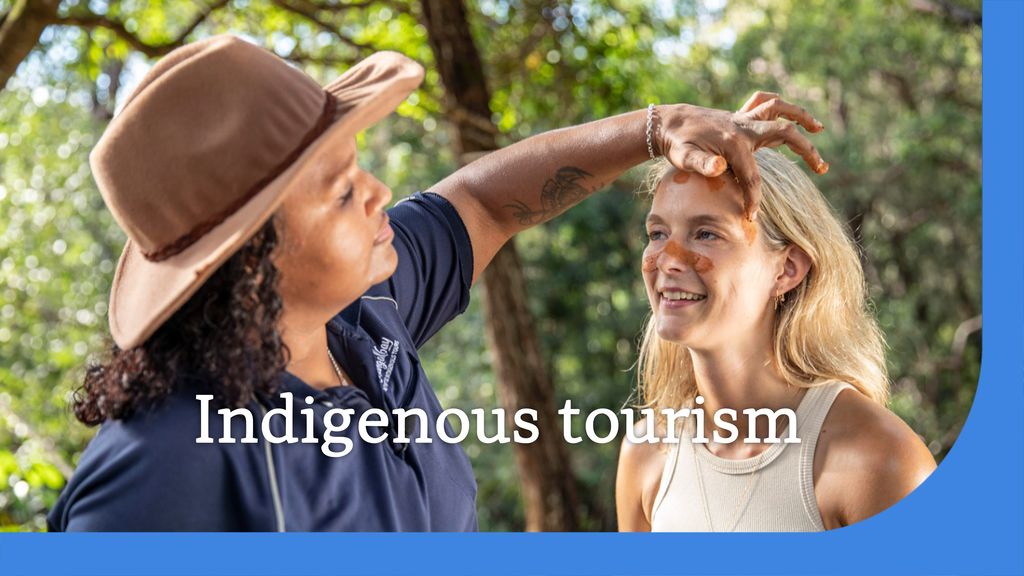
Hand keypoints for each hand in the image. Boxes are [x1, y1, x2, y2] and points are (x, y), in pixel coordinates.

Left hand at [655, 91, 826, 219]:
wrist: (668, 122)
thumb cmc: (677, 143)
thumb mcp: (684, 156)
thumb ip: (702, 163)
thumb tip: (719, 166)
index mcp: (734, 143)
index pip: (752, 176)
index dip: (753, 199)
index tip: (752, 216)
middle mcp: (744, 127)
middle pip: (784, 134)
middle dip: (806, 151)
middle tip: (822, 168)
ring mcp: (743, 119)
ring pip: (779, 110)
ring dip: (801, 116)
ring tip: (819, 128)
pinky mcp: (740, 116)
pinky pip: (765, 104)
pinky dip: (780, 107)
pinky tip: (792, 116)